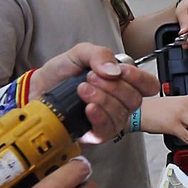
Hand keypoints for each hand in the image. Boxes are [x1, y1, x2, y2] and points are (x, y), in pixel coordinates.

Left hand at [32, 43, 158, 144]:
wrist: (39, 88)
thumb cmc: (62, 72)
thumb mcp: (80, 53)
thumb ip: (99, 54)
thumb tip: (115, 70)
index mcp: (123, 82)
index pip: (148, 85)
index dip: (139, 79)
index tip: (121, 70)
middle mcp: (120, 102)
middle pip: (135, 100)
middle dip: (113, 87)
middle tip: (90, 77)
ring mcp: (110, 119)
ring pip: (121, 114)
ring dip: (102, 99)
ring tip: (82, 89)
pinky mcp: (96, 133)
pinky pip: (107, 129)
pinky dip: (99, 116)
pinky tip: (88, 108)